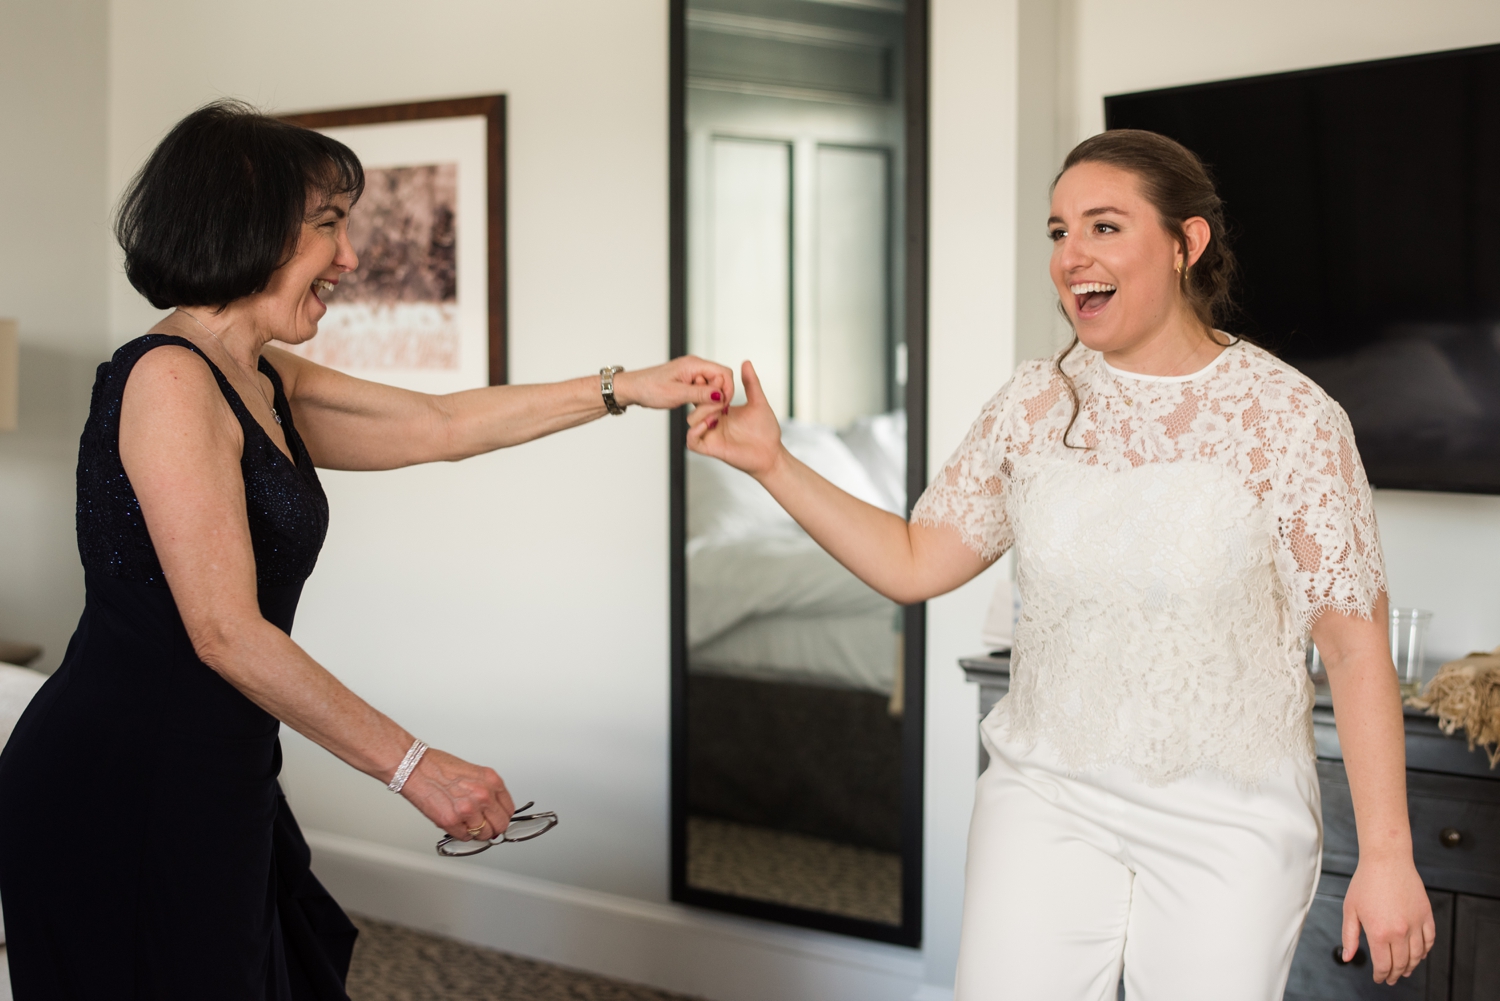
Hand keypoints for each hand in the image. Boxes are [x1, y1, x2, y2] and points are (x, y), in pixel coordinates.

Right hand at [398, 747, 515, 841]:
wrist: (416, 768)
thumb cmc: (440, 767)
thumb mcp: (474, 773)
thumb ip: (487, 791)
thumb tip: (494, 809)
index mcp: (492, 781)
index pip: (508, 809)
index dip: (502, 816)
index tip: (497, 819)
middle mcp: (483, 795)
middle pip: (500, 825)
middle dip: (493, 828)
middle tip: (485, 827)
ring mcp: (468, 810)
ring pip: (483, 835)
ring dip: (476, 832)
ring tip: (467, 823)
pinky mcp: (451, 821)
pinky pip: (465, 837)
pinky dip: (461, 833)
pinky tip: (455, 822)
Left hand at [611, 356, 733, 410]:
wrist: (633, 389)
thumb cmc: (649, 388)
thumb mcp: (676, 394)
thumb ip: (701, 394)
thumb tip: (720, 394)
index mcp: (694, 364)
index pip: (724, 373)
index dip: (726, 390)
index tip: (721, 405)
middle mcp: (695, 366)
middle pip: (720, 380)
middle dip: (717, 398)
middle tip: (706, 411)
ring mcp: (692, 374)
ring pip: (713, 387)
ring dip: (708, 401)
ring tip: (695, 410)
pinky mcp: (688, 382)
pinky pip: (704, 391)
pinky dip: (702, 401)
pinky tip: (692, 408)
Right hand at [687, 360, 783, 478]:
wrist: (771, 453)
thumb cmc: (766, 431)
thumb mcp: (758, 402)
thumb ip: (751, 383)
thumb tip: (746, 363)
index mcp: (722, 409)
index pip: (705, 394)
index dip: (705, 385)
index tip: (714, 379)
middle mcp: (714, 421)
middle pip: (695, 404)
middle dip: (703, 397)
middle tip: (719, 396)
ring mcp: (711, 434)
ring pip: (691, 420)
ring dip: (701, 412)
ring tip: (718, 412)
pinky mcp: (712, 448)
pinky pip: (692, 441)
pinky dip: (695, 431)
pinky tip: (709, 424)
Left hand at [1342, 855, 1434, 983]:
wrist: (1386, 861)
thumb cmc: (1365, 882)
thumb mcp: (1350, 910)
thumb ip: (1349, 936)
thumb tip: (1348, 957)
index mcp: (1379, 932)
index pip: (1383, 965)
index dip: (1381, 975)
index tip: (1379, 979)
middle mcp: (1400, 932)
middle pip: (1401, 963)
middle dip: (1395, 974)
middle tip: (1391, 978)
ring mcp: (1416, 924)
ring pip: (1417, 955)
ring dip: (1411, 966)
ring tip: (1404, 970)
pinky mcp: (1426, 915)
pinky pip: (1429, 940)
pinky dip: (1425, 951)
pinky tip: (1419, 954)